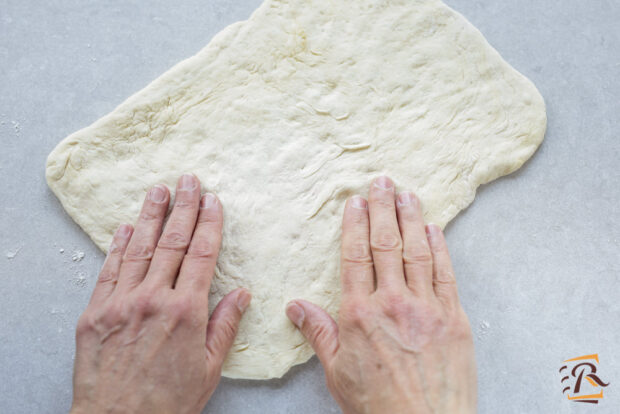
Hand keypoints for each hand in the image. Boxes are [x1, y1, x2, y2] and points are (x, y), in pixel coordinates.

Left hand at [71, 174, 250, 413]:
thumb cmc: (168, 402)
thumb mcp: (209, 368)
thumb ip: (225, 326)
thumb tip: (241, 294)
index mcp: (185, 311)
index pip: (202, 255)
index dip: (209, 224)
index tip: (214, 202)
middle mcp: (152, 299)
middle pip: (172, 242)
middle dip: (183, 207)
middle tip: (188, 180)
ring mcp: (120, 303)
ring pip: (139, 249)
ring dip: (150, 216)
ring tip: (158, 191)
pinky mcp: (95, 314)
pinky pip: (108, 271)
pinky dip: (118, 246)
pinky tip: (125, 227)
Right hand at [286, 176, 476, 413]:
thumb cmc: (378, 405)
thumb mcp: (337, 372)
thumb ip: (318, 334)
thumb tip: (295, 307)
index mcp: (360, 314)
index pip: (356, 256)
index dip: (356, 224)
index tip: (355, 202)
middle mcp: (393, 303)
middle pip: (387, 244)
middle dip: (383, 208)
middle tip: (381, 182)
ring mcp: (427, 308)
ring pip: (418, 251)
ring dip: (412, 218)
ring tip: (407, 193)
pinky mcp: (454, 318)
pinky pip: (446, 273)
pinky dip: (439, 247)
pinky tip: (434, 229)